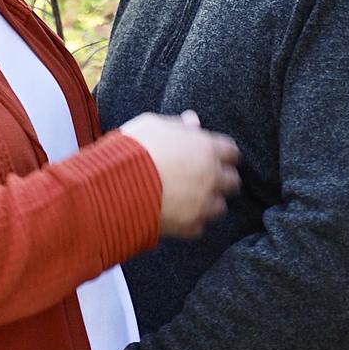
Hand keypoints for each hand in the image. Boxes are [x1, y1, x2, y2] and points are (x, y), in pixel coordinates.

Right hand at [120, 110, 239, 238]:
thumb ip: (178, 125)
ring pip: (220, 207)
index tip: (216, 157)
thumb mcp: (153, 125)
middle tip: (205, 180)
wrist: (116, 185)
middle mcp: (211, 177)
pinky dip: (190, 222)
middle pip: (232, 181)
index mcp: (206, 148)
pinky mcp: (190, 226)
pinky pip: (199, 227)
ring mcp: (202, 204)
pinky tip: (176, 215)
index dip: (223, 155)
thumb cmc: (133, 150)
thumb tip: (191, 122)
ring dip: (208, 203)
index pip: (232, 152)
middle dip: (221, 180)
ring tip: (189, 201)